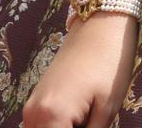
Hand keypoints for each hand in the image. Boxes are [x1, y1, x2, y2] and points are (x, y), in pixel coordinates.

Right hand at [20, 13, 137, 127]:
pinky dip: (58, 125)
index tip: (93, 125)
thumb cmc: (110, 62)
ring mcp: (31, 106)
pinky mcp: (37, 100)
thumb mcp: (108, 107)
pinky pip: (42, 125)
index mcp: (50, 116)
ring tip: (88, 116)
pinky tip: (81, 116)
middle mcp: (32, 114)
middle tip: (92, 120)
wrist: (100, 24)